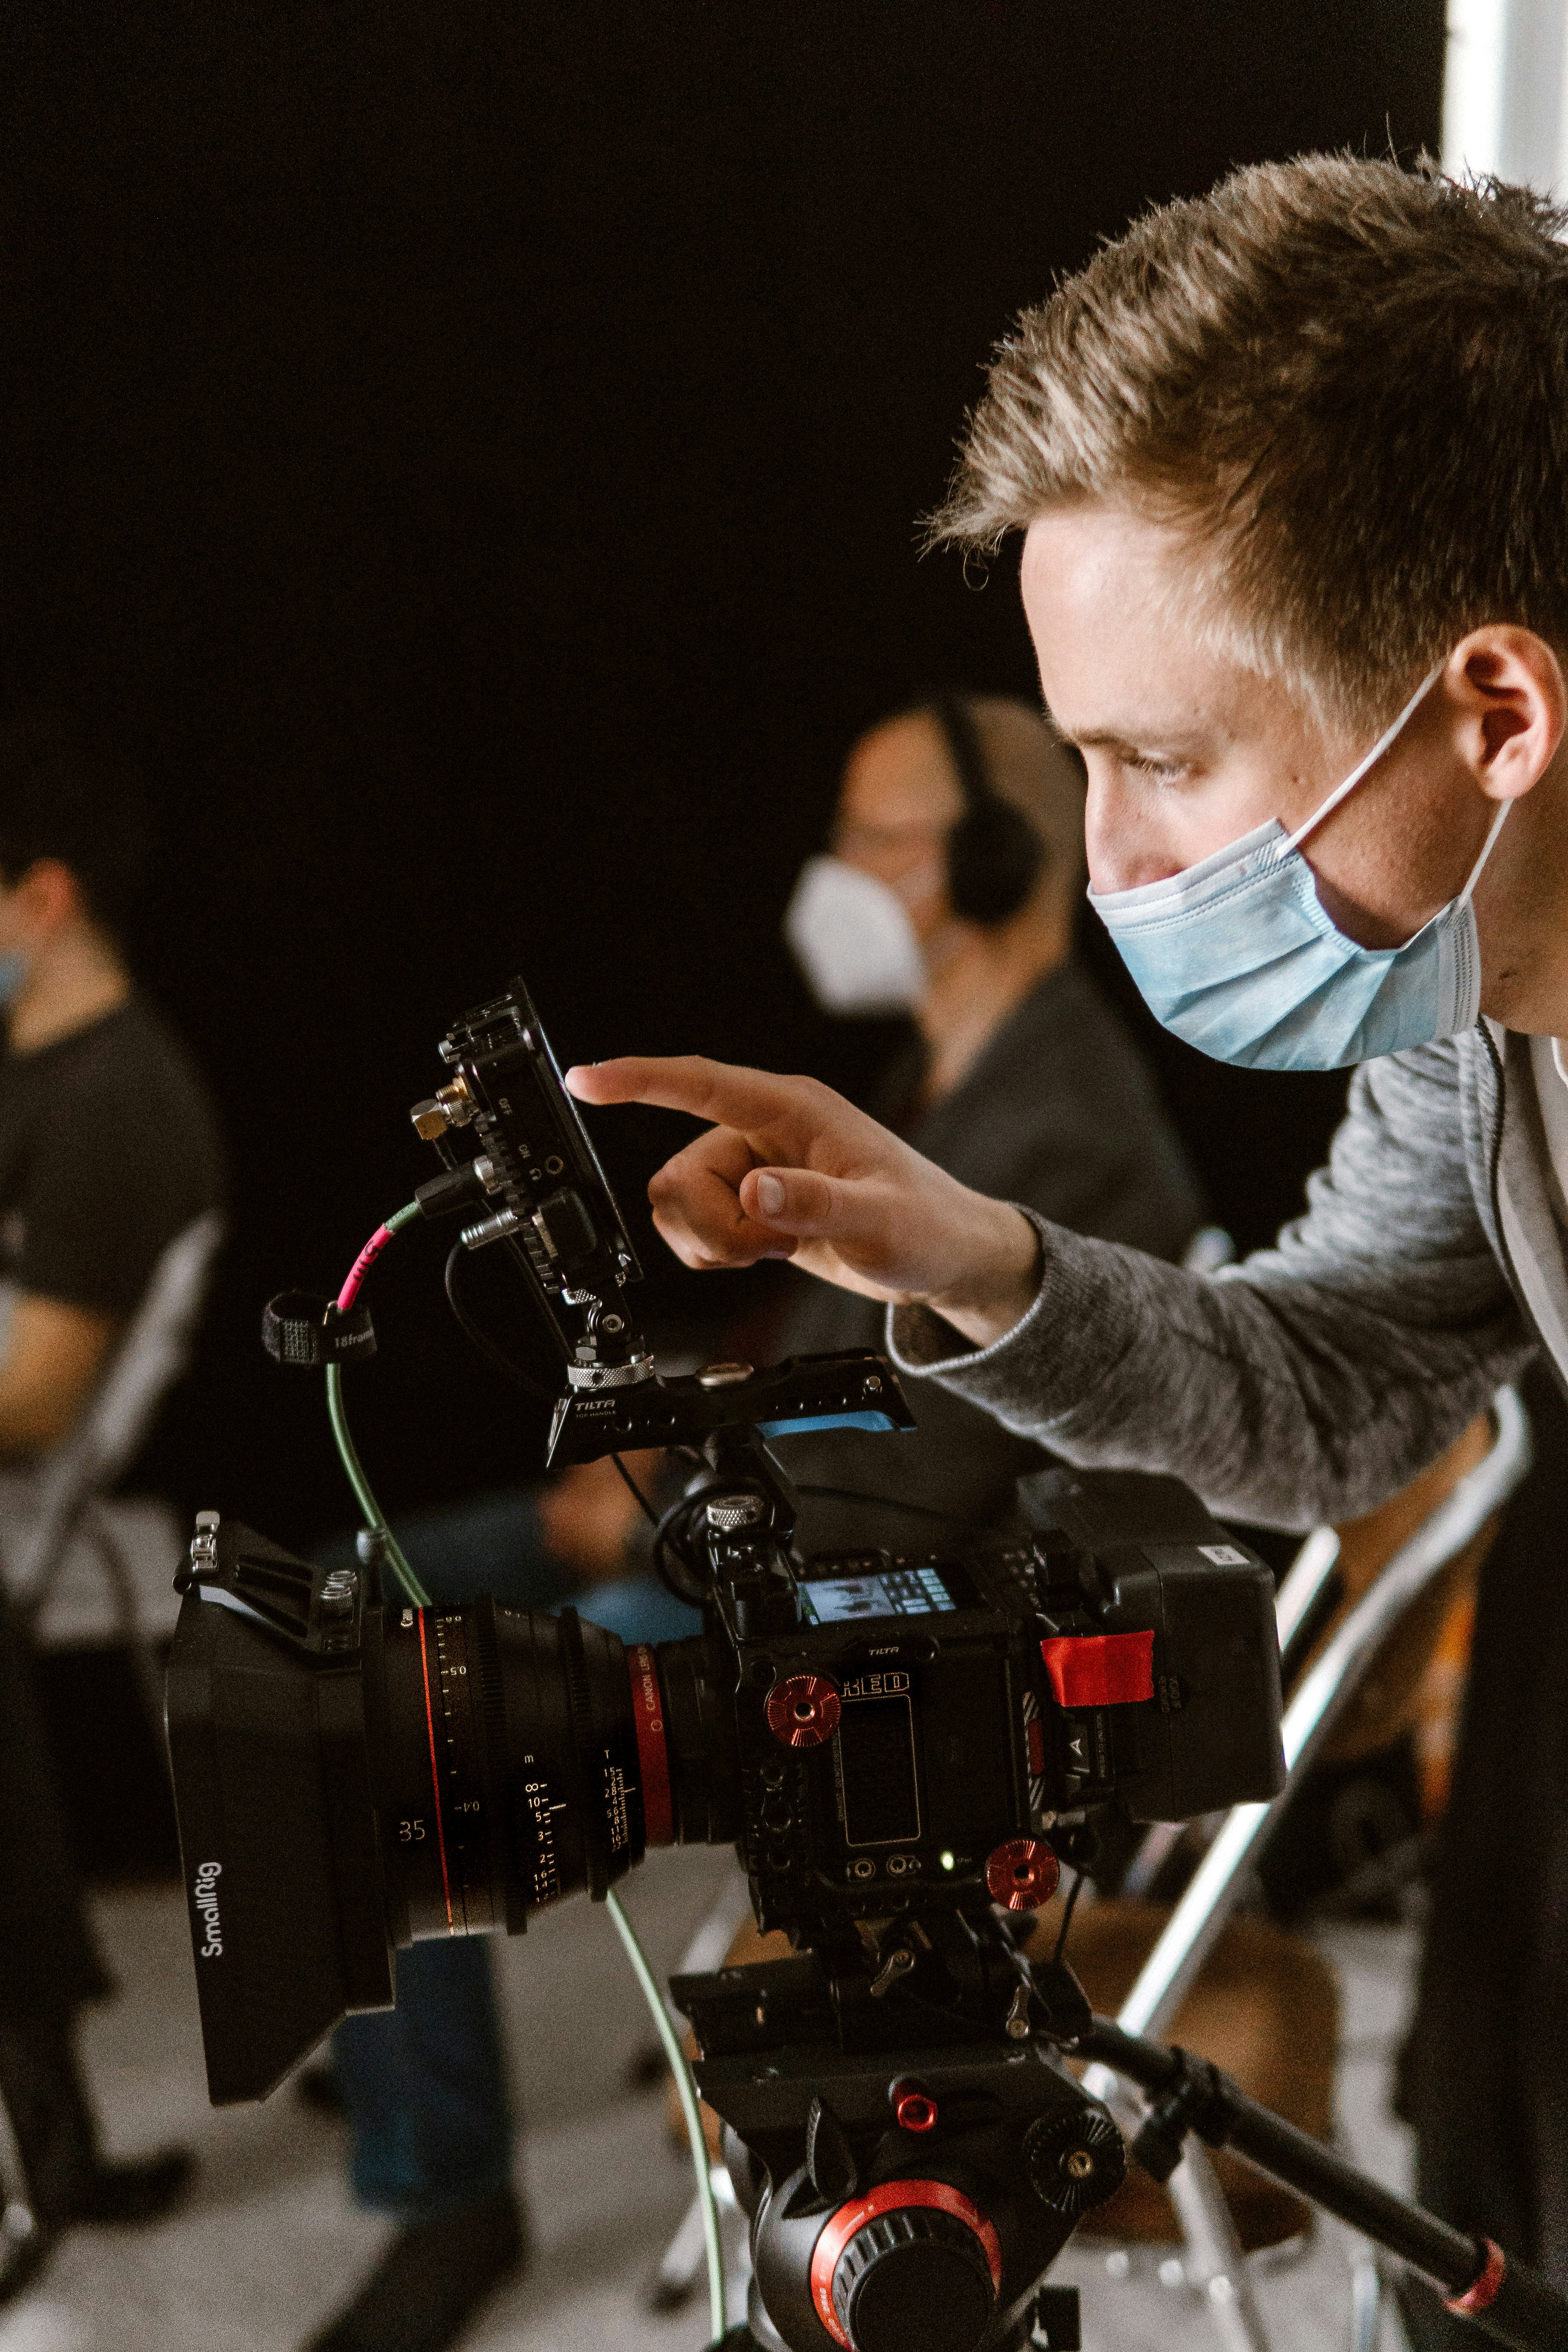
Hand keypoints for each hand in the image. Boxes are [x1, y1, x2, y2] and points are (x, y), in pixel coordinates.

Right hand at [565, 1056, 1040, 1350]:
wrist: (941, 1255)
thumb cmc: (924, 1225)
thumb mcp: (878, 1221)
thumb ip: (815, 1206)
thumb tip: (754, 1193)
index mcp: (792, 1109)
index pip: (700, 1083)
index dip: (638, 1079)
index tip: (583, 1080)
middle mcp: (762, 1130)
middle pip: (678, 1173)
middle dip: (713, 1228)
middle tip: (774, 1247)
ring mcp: (750, 1166)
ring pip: (678, 1205)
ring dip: (718, 1243)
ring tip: (779, 1249)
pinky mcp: (745, 1200)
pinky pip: (690, 1227)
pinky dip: (717, 1253)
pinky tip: (768, 1254)